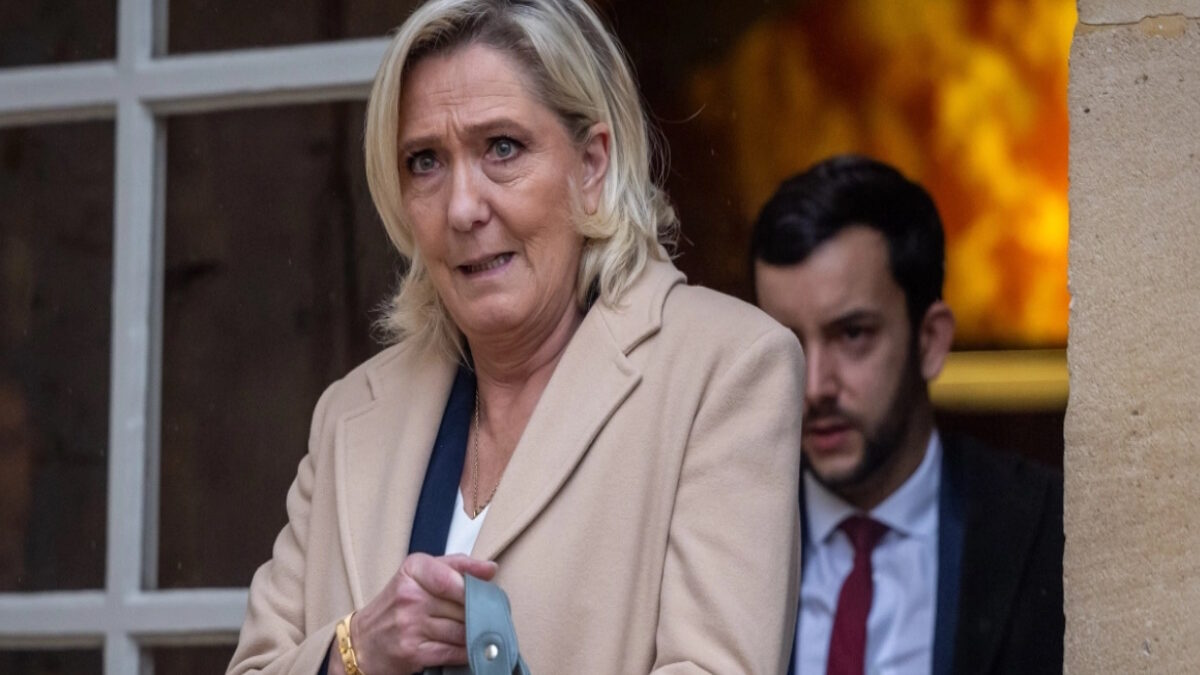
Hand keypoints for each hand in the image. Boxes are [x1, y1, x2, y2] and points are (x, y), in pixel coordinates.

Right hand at [343, 553, 497, 673]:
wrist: (362, 642)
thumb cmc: (397, 605)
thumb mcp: (420, 574)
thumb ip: (456, 566)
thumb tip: (490, 569)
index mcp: (412, 570)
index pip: (452, 577)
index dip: (474, 589)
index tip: (485, 594)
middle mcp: (409, 596)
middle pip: (461, 606)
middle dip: (479, 613)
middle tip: (487, 616)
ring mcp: (409, 625)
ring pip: (461, 630)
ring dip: (475, 634)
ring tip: (478, 631)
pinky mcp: (412, 652)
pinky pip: (453, 651)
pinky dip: (466, 651)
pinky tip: (467, 648)